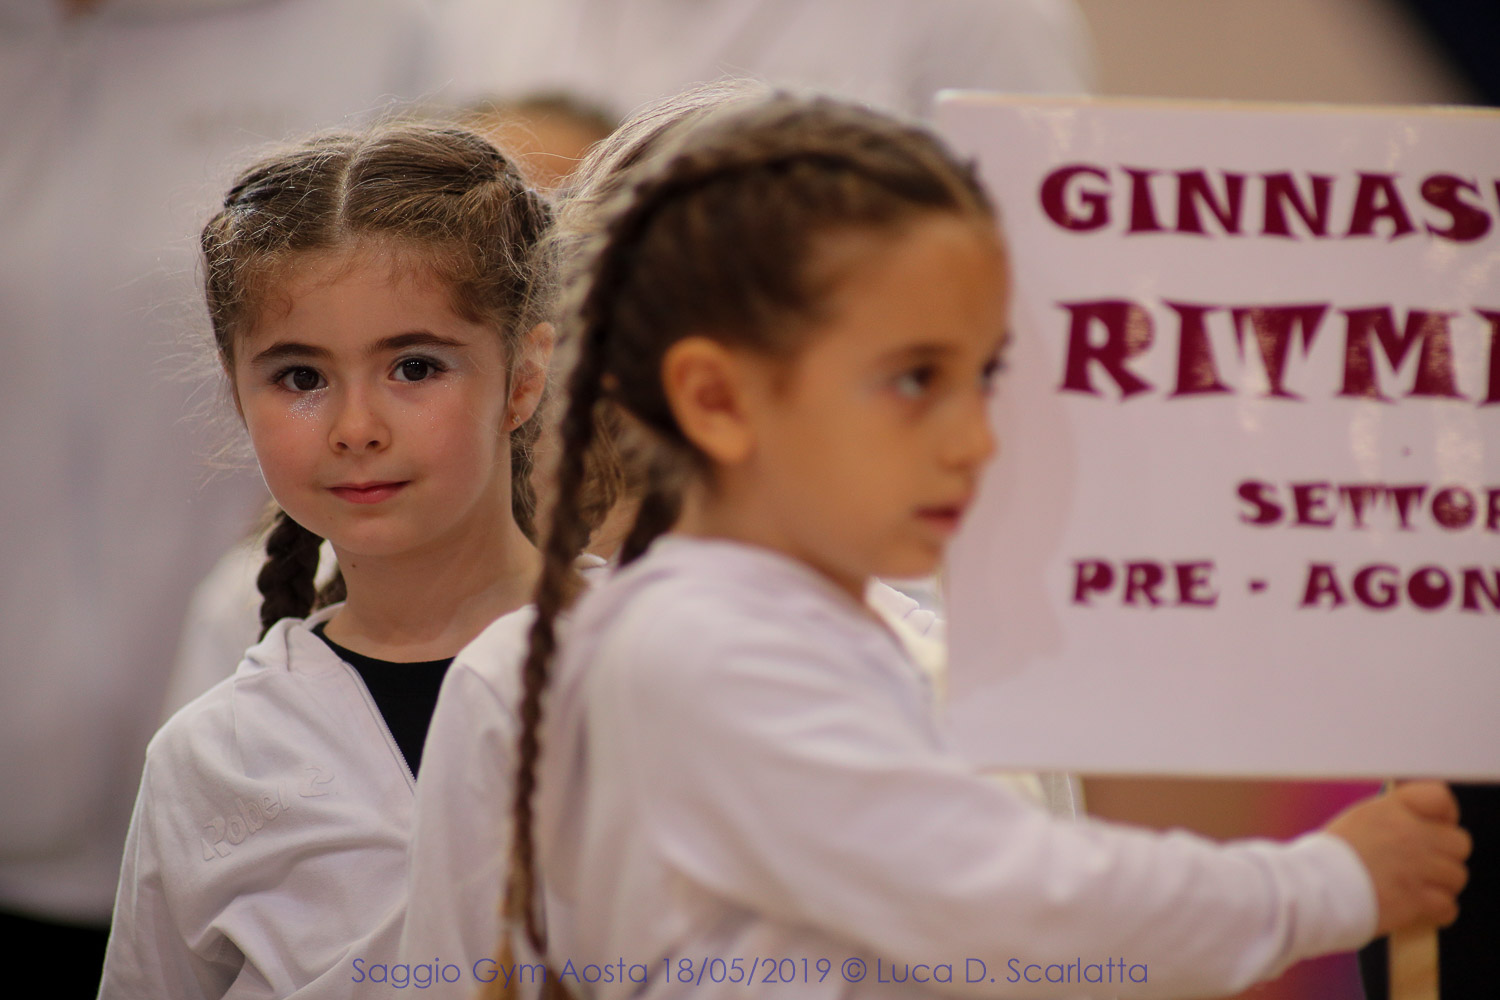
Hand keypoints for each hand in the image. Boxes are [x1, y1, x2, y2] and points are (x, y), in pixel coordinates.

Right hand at [1325, 781, 1470, 935]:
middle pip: (1459, 842)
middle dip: (1446, 855)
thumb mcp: (1358, 820)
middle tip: (1426, 864)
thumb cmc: (1327, 858)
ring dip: (1441, 884)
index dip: (1444, 815)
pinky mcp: (1417, 899)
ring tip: (1418, 888)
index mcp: (1392, 809)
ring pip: (1457, 876)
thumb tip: (1416, 824)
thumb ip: (1392, 818)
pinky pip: (1448, 906)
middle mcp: (1409, 834)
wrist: (1313, 888)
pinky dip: (1437, 910)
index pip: (1440, 797)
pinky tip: (1419, 908)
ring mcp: (1417, 867)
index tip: (1436, 828)